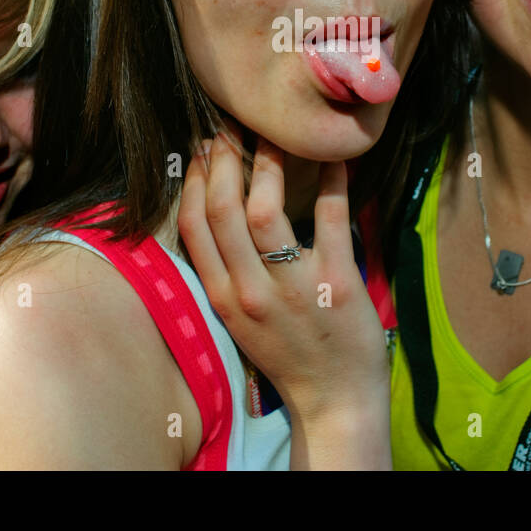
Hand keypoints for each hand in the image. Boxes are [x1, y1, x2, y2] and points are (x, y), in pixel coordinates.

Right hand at [178, 130, 388, 466]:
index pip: (192, 227)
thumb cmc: (288, 356)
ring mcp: (293, 287)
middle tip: (231, 127)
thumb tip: (220, 214)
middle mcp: (250, 291)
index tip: (201, 149)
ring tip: (274, 135)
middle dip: (222, 159)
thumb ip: (227, 272)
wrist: (334, 403)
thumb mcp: (240, 319)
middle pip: (222, 209)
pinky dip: (333, 182)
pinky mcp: (338, 283)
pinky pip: (332, 220)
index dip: (194, 180)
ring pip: (265, 210)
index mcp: (223, 298)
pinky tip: (335, 158)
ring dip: (267, 163)